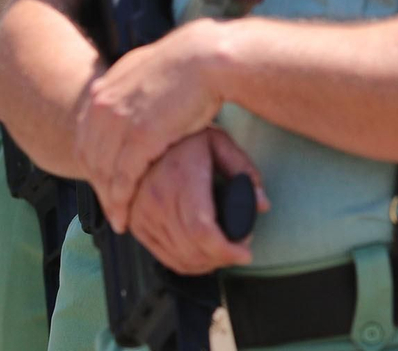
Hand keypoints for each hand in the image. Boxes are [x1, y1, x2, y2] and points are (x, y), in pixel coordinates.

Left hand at [76, 19, 226, 232]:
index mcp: (103, 90)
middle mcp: (102, 107)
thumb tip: (130, 96)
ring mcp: (117, 123)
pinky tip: (126, 216)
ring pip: (103, 172)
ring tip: (119, 219)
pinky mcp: (138, 139)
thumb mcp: (147, 69)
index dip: (94, 164)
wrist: (206, 57)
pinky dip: (121, 202)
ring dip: (108, 200)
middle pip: (90, 158)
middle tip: (111, 208)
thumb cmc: (189, 63)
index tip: (105, 182)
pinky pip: (122, 179)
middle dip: (99, 186)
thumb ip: (130, 86)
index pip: (86, 138)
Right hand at [127, 128, 269, 275]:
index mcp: (181, 180)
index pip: (202, 230)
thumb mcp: (220, 143)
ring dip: (206, 264)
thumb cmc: (186, 137)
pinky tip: (203, 257)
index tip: (246, 254)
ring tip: (225, 251)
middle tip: (241, 249)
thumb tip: (262, 204)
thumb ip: (244, 171)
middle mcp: (157, 201)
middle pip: (192, 249)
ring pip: (177, 257)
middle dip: (222, 258)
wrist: (144, 134)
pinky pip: (162, 256)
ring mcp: (143, 215)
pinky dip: (186, 263)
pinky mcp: (135, 224)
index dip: (225, 250)